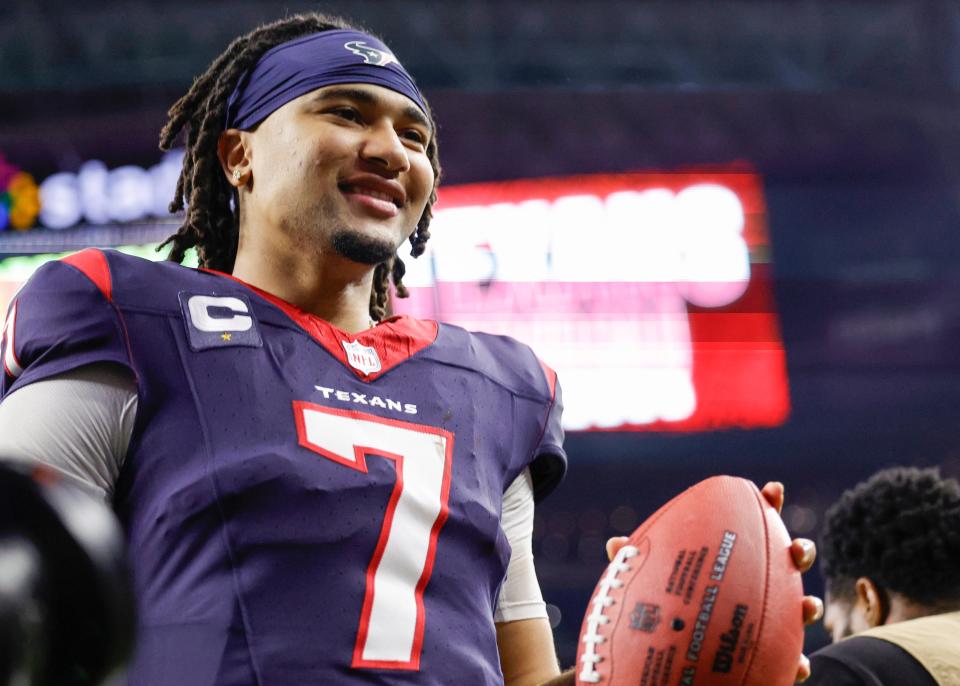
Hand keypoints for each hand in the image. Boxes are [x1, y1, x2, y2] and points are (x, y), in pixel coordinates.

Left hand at [605, 480, 822, 683]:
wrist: (672, 656)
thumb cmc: (665, 605)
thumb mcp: (648, 583)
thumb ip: (637, 564)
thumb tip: (615, 544)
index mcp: (733, 557)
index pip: (755, 525)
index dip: (767, 504)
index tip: (773, 489)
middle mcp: (757, 584)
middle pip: (788, 563)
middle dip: (799, 551)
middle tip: (796, 549)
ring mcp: (769, 619)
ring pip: (800, 610)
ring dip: (809, 606)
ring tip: (808, 606)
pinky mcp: (771, 655)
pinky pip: (791, 660)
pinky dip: (798, 662)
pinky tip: (798, 664)